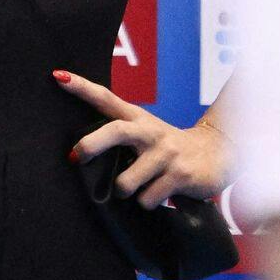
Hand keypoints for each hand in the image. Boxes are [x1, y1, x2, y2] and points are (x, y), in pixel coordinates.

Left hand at [54, 69, 230, 209]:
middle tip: (75, 157)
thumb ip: (118, 136)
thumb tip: (77, 154)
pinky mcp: (179, 174)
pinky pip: (147, 199)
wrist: (219, 153)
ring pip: (126, 181)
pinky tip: (160, 194)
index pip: (106, 98)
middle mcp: (150, 132)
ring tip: (138, 187)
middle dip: (91, 145)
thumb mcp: (145, 133)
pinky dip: (147, 202)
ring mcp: (165, 153)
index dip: (82, 88)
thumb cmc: (169, 148)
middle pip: (115, 132)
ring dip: (125, 191)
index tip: (59, 76)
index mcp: (137, 119)